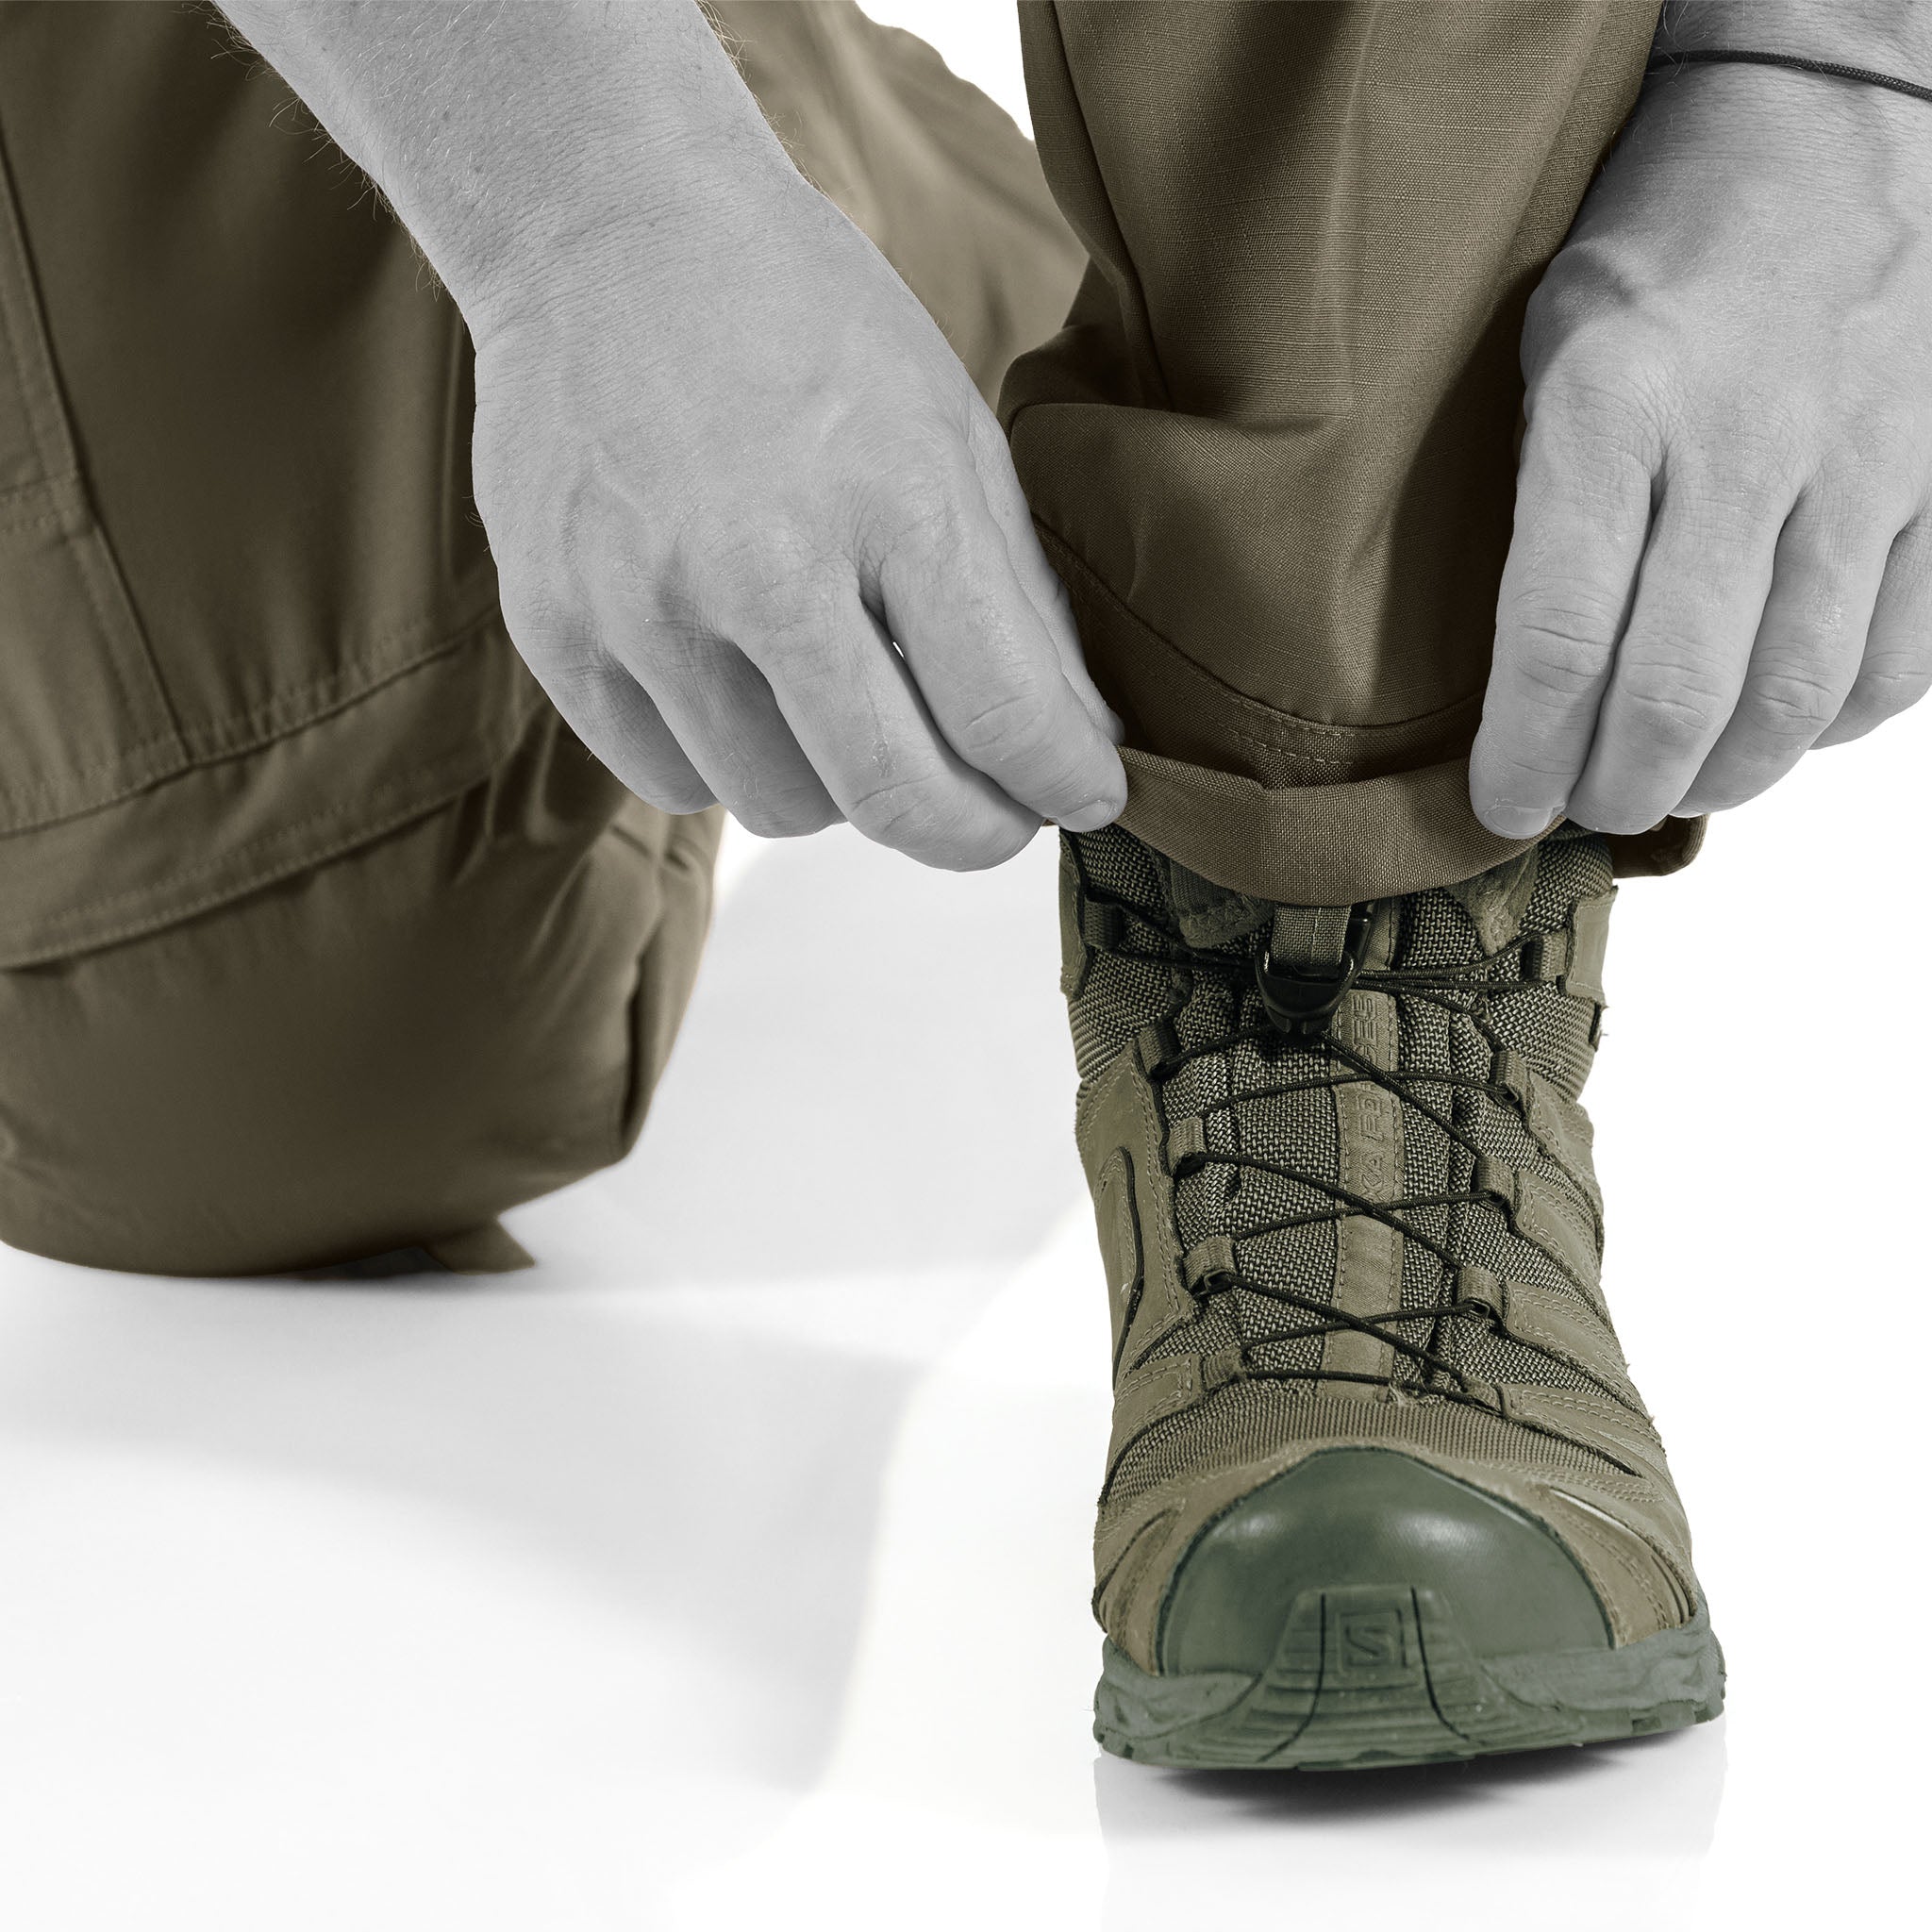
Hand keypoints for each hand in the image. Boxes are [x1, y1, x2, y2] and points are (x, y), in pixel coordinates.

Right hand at [467, 109, 1123, 869]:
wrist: (606, 230)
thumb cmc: (802, 327)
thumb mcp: (950, 433)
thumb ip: (1016, 604)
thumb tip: (1070, 753)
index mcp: (889, 495)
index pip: (1003, 716)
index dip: (1063, 785)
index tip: (1082, 799)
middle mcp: (759, 562)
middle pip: (892, 799)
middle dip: (970, 832)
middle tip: (991, 815)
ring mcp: (641, 605)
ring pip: (782, 808)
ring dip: (839, 788)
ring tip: (844, 704)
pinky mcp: (554, 631)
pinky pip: (673, 782)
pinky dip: (730, 762)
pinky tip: (744, 686)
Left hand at [1470, 60, 1931, 837]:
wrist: (1833, 125)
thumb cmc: (1662, 255)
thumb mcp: (1550, 353)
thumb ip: (1540, 509)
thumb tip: (1528, 687)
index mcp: (1614, 403)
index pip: (1558, 635)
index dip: (1526, 750)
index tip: (1502, 801)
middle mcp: (1745, 439)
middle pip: (1677, 692)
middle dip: (1617, 786)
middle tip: (1587, 802)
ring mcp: (1864, 462)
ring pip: (1795, 697)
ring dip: (1721, 776)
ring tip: (1672, 782)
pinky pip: (1899, 660)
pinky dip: (1831, 725)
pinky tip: (1778, 720)